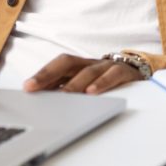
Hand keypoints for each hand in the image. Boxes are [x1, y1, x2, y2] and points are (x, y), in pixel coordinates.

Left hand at [24, 53, 145, 94]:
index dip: (42, 74)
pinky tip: (92, 92)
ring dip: (73, 84)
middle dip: (48, 73)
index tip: (27, 87)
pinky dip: (102, 83)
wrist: (137, 71)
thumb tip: (41, 102)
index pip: (57, 65)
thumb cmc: (104, 80)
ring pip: (88, 71)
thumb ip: (65, 89)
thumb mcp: (84, 84)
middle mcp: (90, 63)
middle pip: (67, 62)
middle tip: (34, 87)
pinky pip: (112, 74)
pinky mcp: (123, 72)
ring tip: (63, 96)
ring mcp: (106, 66)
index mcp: (78, 66)